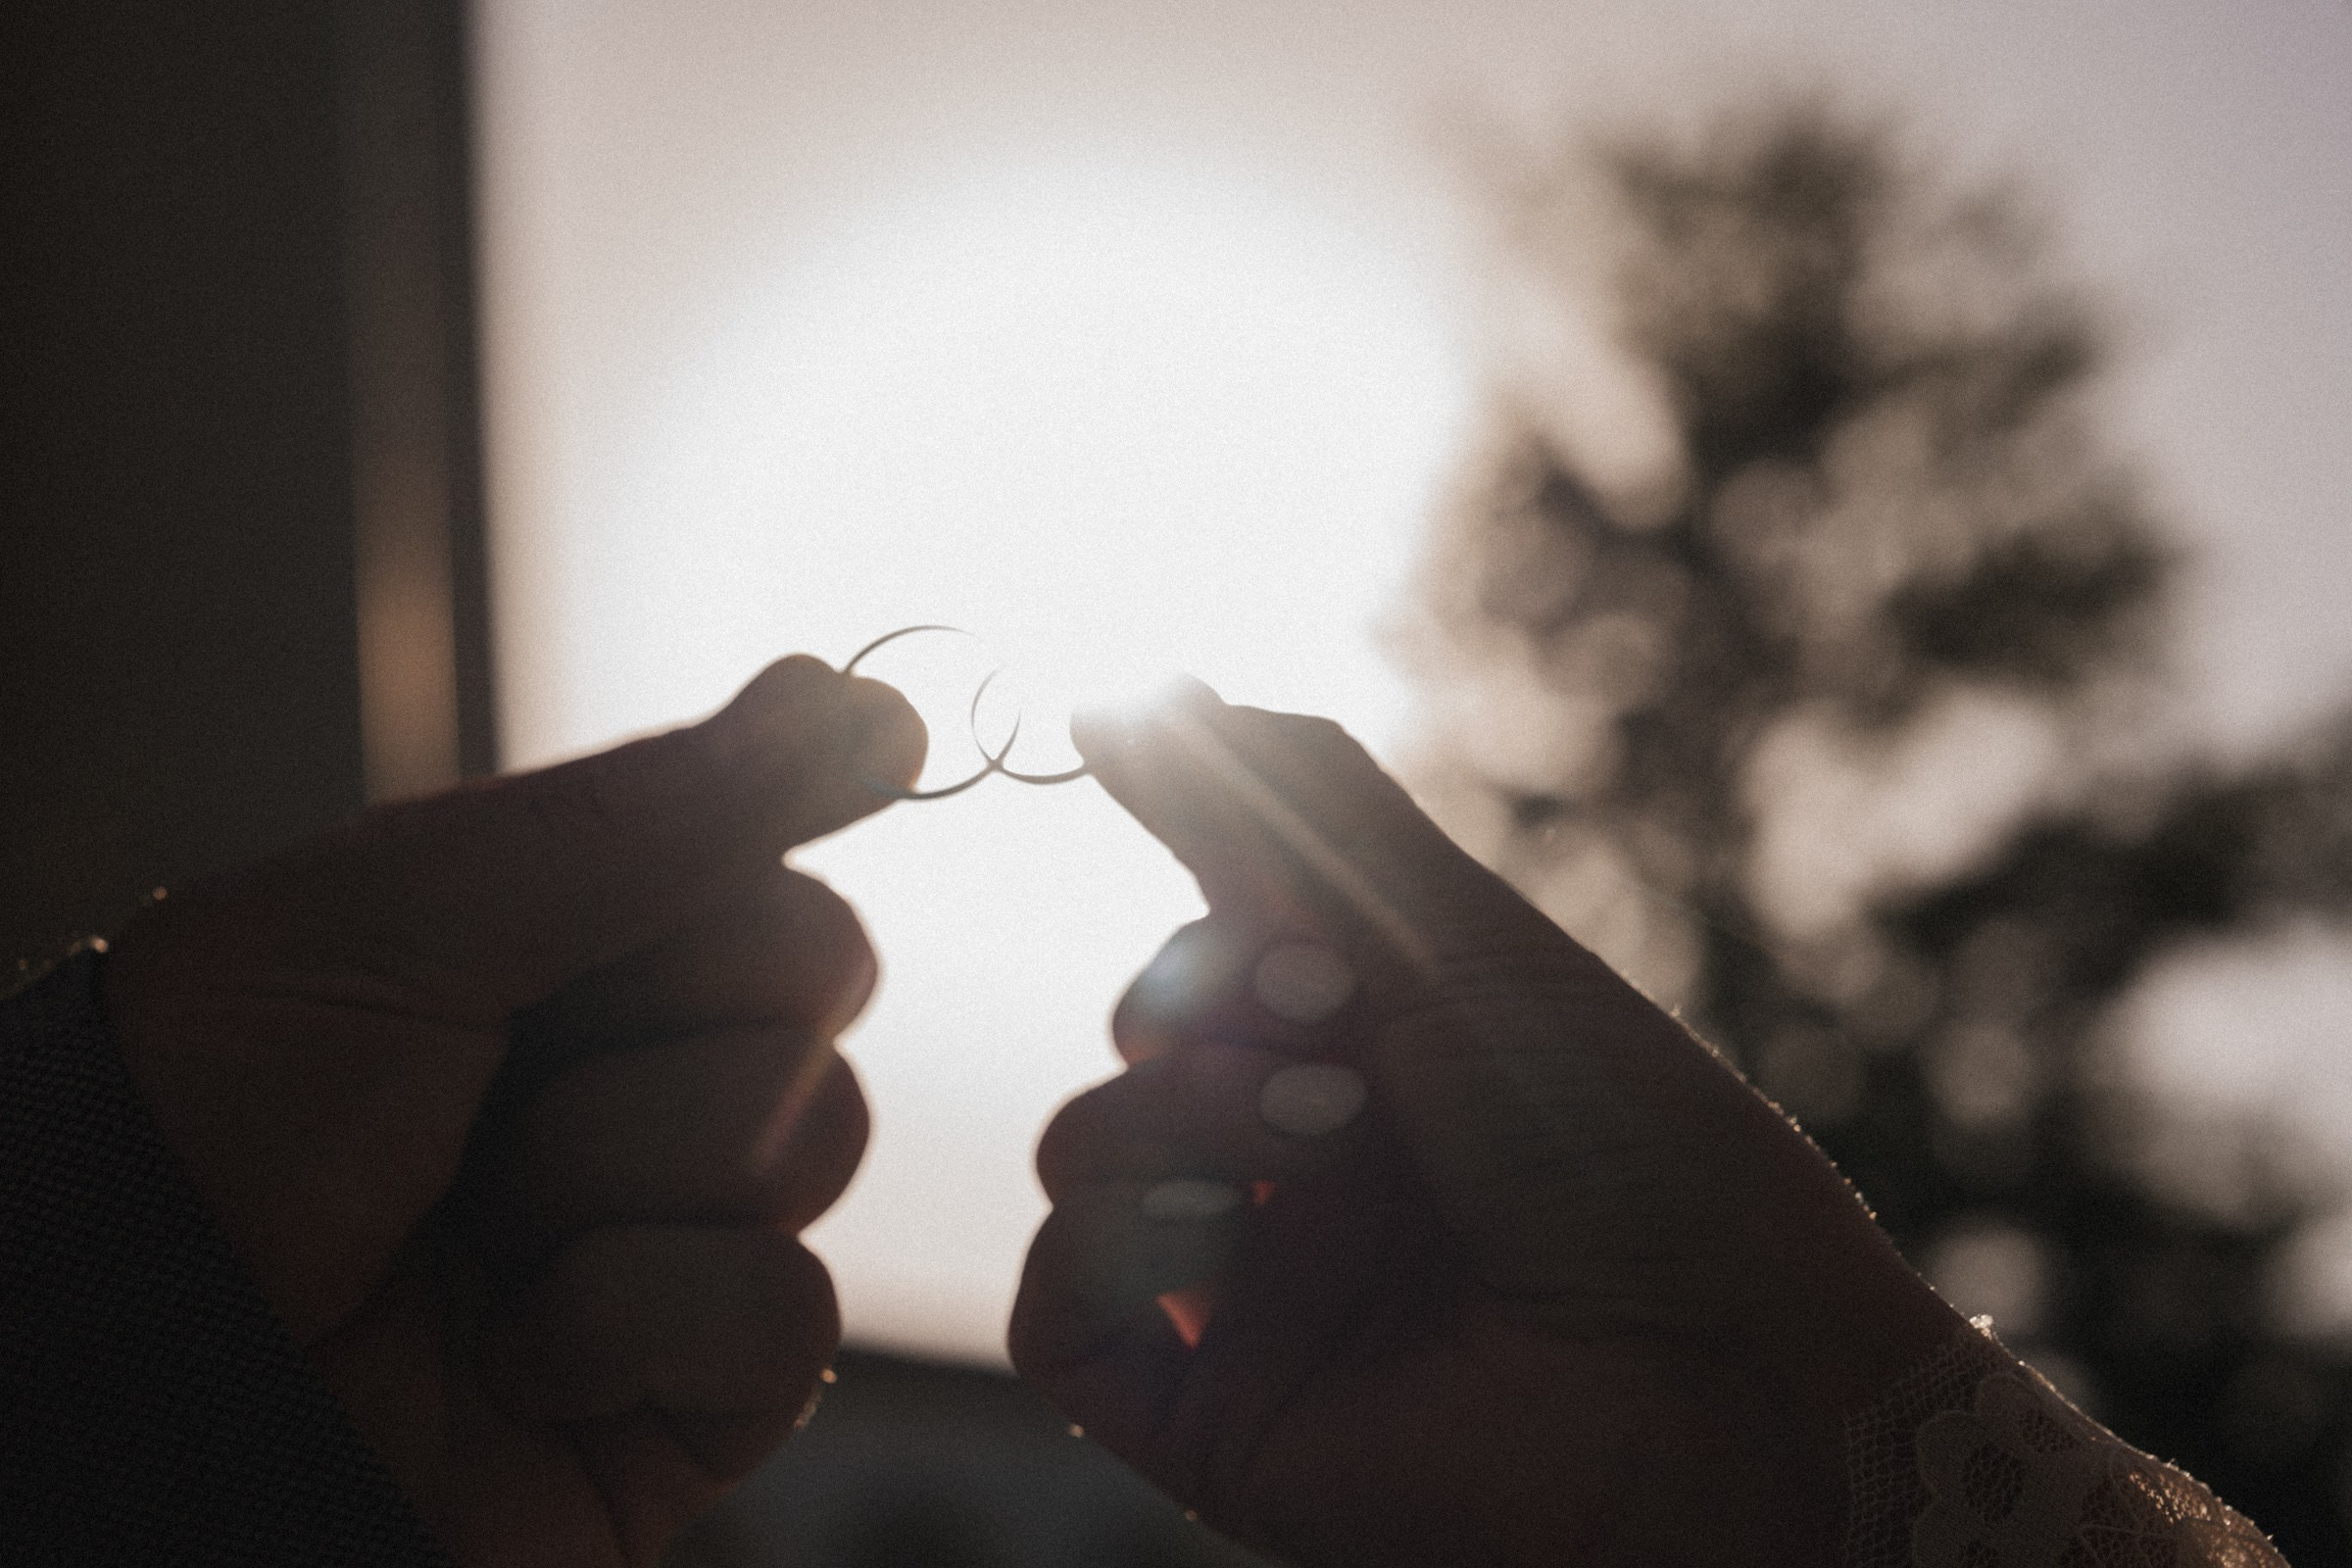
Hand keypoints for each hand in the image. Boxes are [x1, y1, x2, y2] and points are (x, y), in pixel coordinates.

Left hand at [101, 656, 923, 1566]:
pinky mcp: (694, 1399)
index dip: (711, 911)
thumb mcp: (415, 912)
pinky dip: (636, 1322)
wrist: (119, 1350)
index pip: (782, 892)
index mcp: (585, 963)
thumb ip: (659, 813)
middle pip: (819, 1008)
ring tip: (476, 1234)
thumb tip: (875, 704)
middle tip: (487, 1098)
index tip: (594, 941)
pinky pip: (788, 1318)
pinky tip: (519, 1348)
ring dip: (612, 1183)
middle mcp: (647, 1091)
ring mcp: (680, 1243)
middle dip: (644, 1052)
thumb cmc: (218, 1109)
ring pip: (813, 1148)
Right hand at [1011, 686, 1964, 1566]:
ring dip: (1183, 1109)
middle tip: (1332, 1009)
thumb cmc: (1623, 1141)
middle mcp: (1301, 1162)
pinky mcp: (1205, 1409)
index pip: (1217, 933)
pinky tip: (1225, 1230)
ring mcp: (1251, 1287)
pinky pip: (1059, 1308)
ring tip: (1333, 1137)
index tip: (1137, 760)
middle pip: (1142, 1027)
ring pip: (1085, 1150)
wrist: (1718, 1377)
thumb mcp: (1456, 936)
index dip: (1198, 871)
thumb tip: (1127, 691)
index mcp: (1373, 1051)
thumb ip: (1292, 805)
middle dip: (1210, 994)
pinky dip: (1111, 1244)